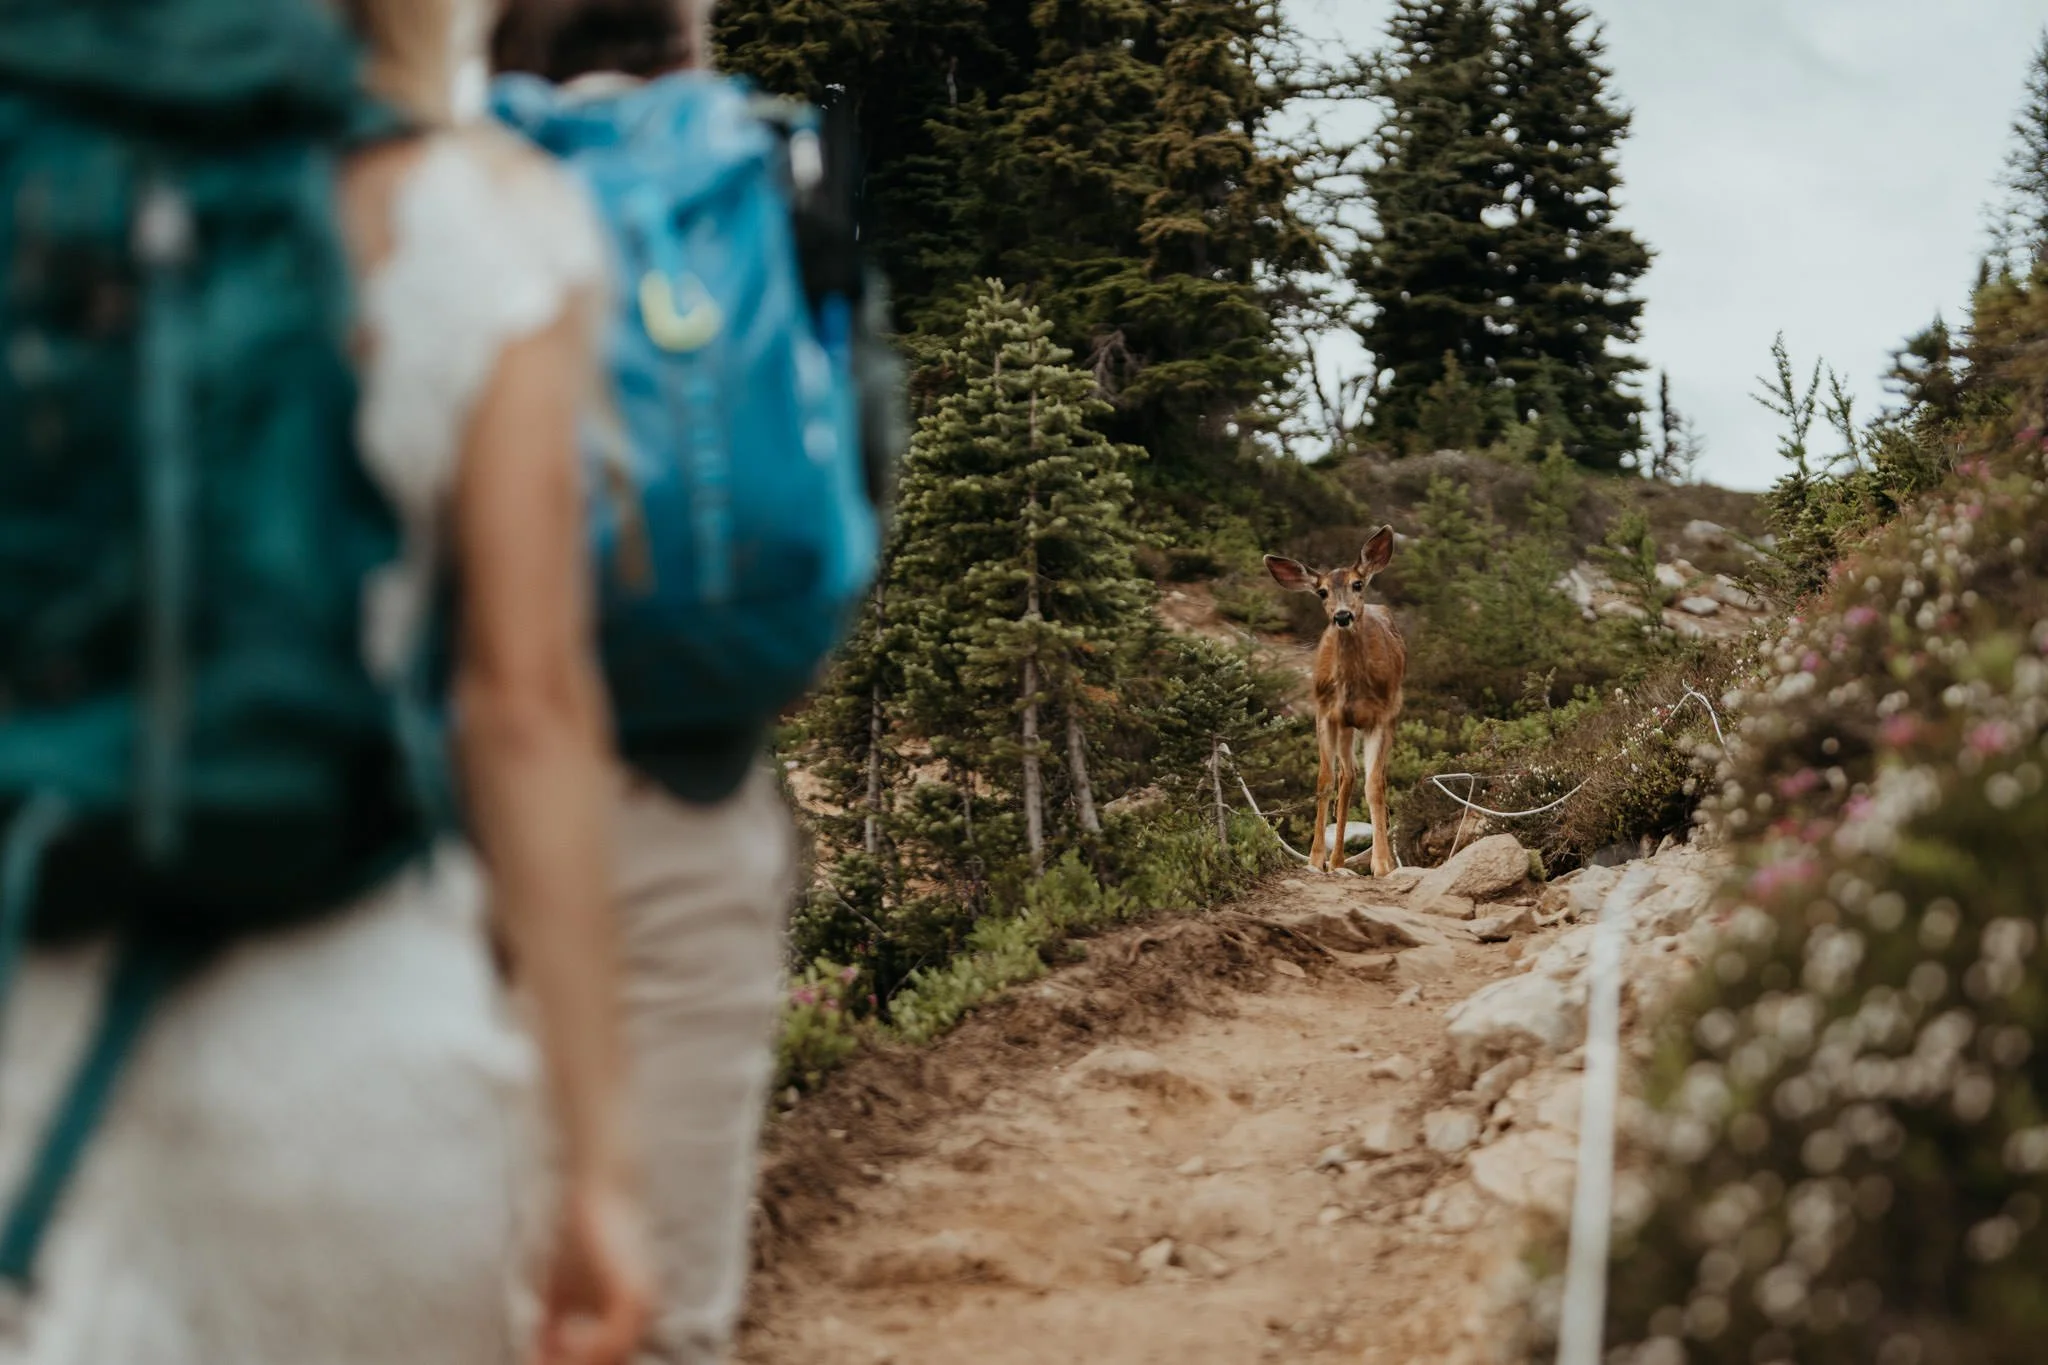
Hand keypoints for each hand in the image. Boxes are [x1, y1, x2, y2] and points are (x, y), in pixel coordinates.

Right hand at [533, 1170, 653, 1364]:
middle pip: (610, 1362)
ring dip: (575, 1363)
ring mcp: (642, 1307)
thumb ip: (552, 1328)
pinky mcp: (634, 1295)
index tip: (538, 1361)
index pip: (605, 1360)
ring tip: (545, 1358)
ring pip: (612, 1358)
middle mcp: (643, 1316)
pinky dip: (585, 1349)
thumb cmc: (579, 1236)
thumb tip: (533, 1358)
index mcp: (630, 1319)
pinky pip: (612, 1341)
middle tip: (537, 1362)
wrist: (596, 1190)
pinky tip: (561, 1337)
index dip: (569, 1364)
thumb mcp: (560, 1291)